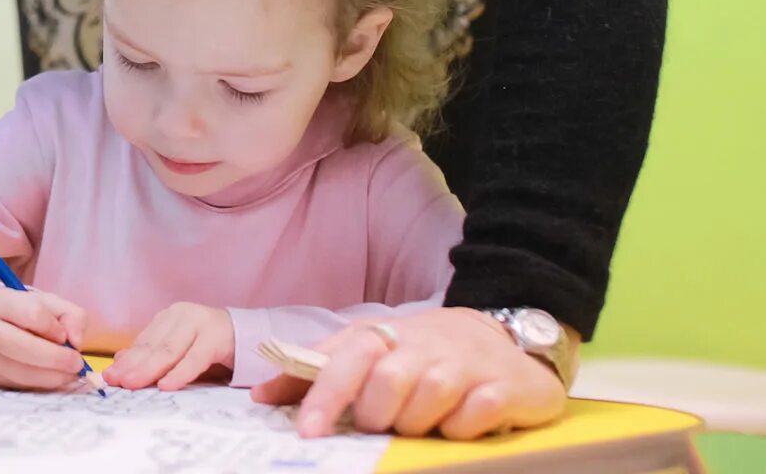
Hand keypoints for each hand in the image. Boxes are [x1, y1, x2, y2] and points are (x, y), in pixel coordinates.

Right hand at [0, 288, 88, 391]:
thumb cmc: (20, 314)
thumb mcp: (46, 303)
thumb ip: (71, 314)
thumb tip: (76, 342)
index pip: (33, 314)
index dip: (54, 328)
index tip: (64, 336)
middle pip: (25, 348)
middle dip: (58, 358)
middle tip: (77, 363)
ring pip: (25, 373)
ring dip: (55, 376)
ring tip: (69, 372)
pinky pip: (24, 386)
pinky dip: (44, 384)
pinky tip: (54, 376)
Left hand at [106, 303, 233, 390]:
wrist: (251, 335)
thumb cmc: (211, 344)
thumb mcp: (180, 347)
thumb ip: (155, 352)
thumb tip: (121, 360)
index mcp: (170, 317)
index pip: (144, 341)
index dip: (126, 360)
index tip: (109, 375)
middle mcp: (181, 315)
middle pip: (153, 346)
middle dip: (132, 365)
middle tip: (116, 382)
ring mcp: (199, 324)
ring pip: (169, 351)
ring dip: (148, 369)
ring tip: (132, 384)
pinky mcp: (216, 337)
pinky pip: (194, 358)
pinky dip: (179, 373)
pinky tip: (165, 385)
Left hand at [253, 308, 568, 438]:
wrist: (503, 337)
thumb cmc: (423, 351)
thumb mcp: (370, 351)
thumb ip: (319, 372)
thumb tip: (261, 395)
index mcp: (382, 335)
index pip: (343, 358)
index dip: (321, 394)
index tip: (306, 431)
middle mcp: (422, 343)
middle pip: (384, 379)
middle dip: (374, 413)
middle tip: (378, 425)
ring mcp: (464, 363)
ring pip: (428, 397)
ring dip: (417, 421)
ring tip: (420, 423)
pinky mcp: (503, 386)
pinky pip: (474, 414)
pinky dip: (463, 426)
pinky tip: (462, 422)